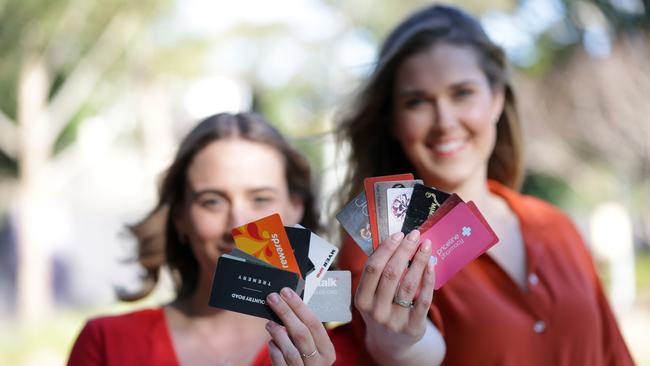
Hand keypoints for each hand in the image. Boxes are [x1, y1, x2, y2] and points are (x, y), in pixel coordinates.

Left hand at [265, 288, 334, 365]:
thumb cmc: (306, 359)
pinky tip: (271, 342)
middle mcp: (318, 363)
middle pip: (302, 334)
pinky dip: (274, 350)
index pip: (315, 324)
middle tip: (273, 298)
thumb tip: (289, 303)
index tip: (286, 292)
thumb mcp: (313, 347)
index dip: (300, 306)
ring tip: (269, 323)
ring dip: (278, 333)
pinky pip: (280, 363)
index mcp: (327, 351)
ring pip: (291, 351)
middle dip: (286, 313)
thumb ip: (306, 330)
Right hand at [354, 230, 437, 362]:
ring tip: (426, 246)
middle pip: (391, 274)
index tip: (398, 234)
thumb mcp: (370, 296)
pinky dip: (428, 280)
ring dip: (419, 261)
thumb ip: (378, 273)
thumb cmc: (381, 309)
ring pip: (409, 285)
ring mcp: (394, 321)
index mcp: (361, 300)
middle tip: (414, 235)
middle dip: (404, 250)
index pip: (373, 268)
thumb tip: (395, 241)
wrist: (390, 343)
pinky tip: (431, 265)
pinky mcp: (413, 328)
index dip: (386, 249)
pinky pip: (423, 300)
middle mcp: (376, 311)